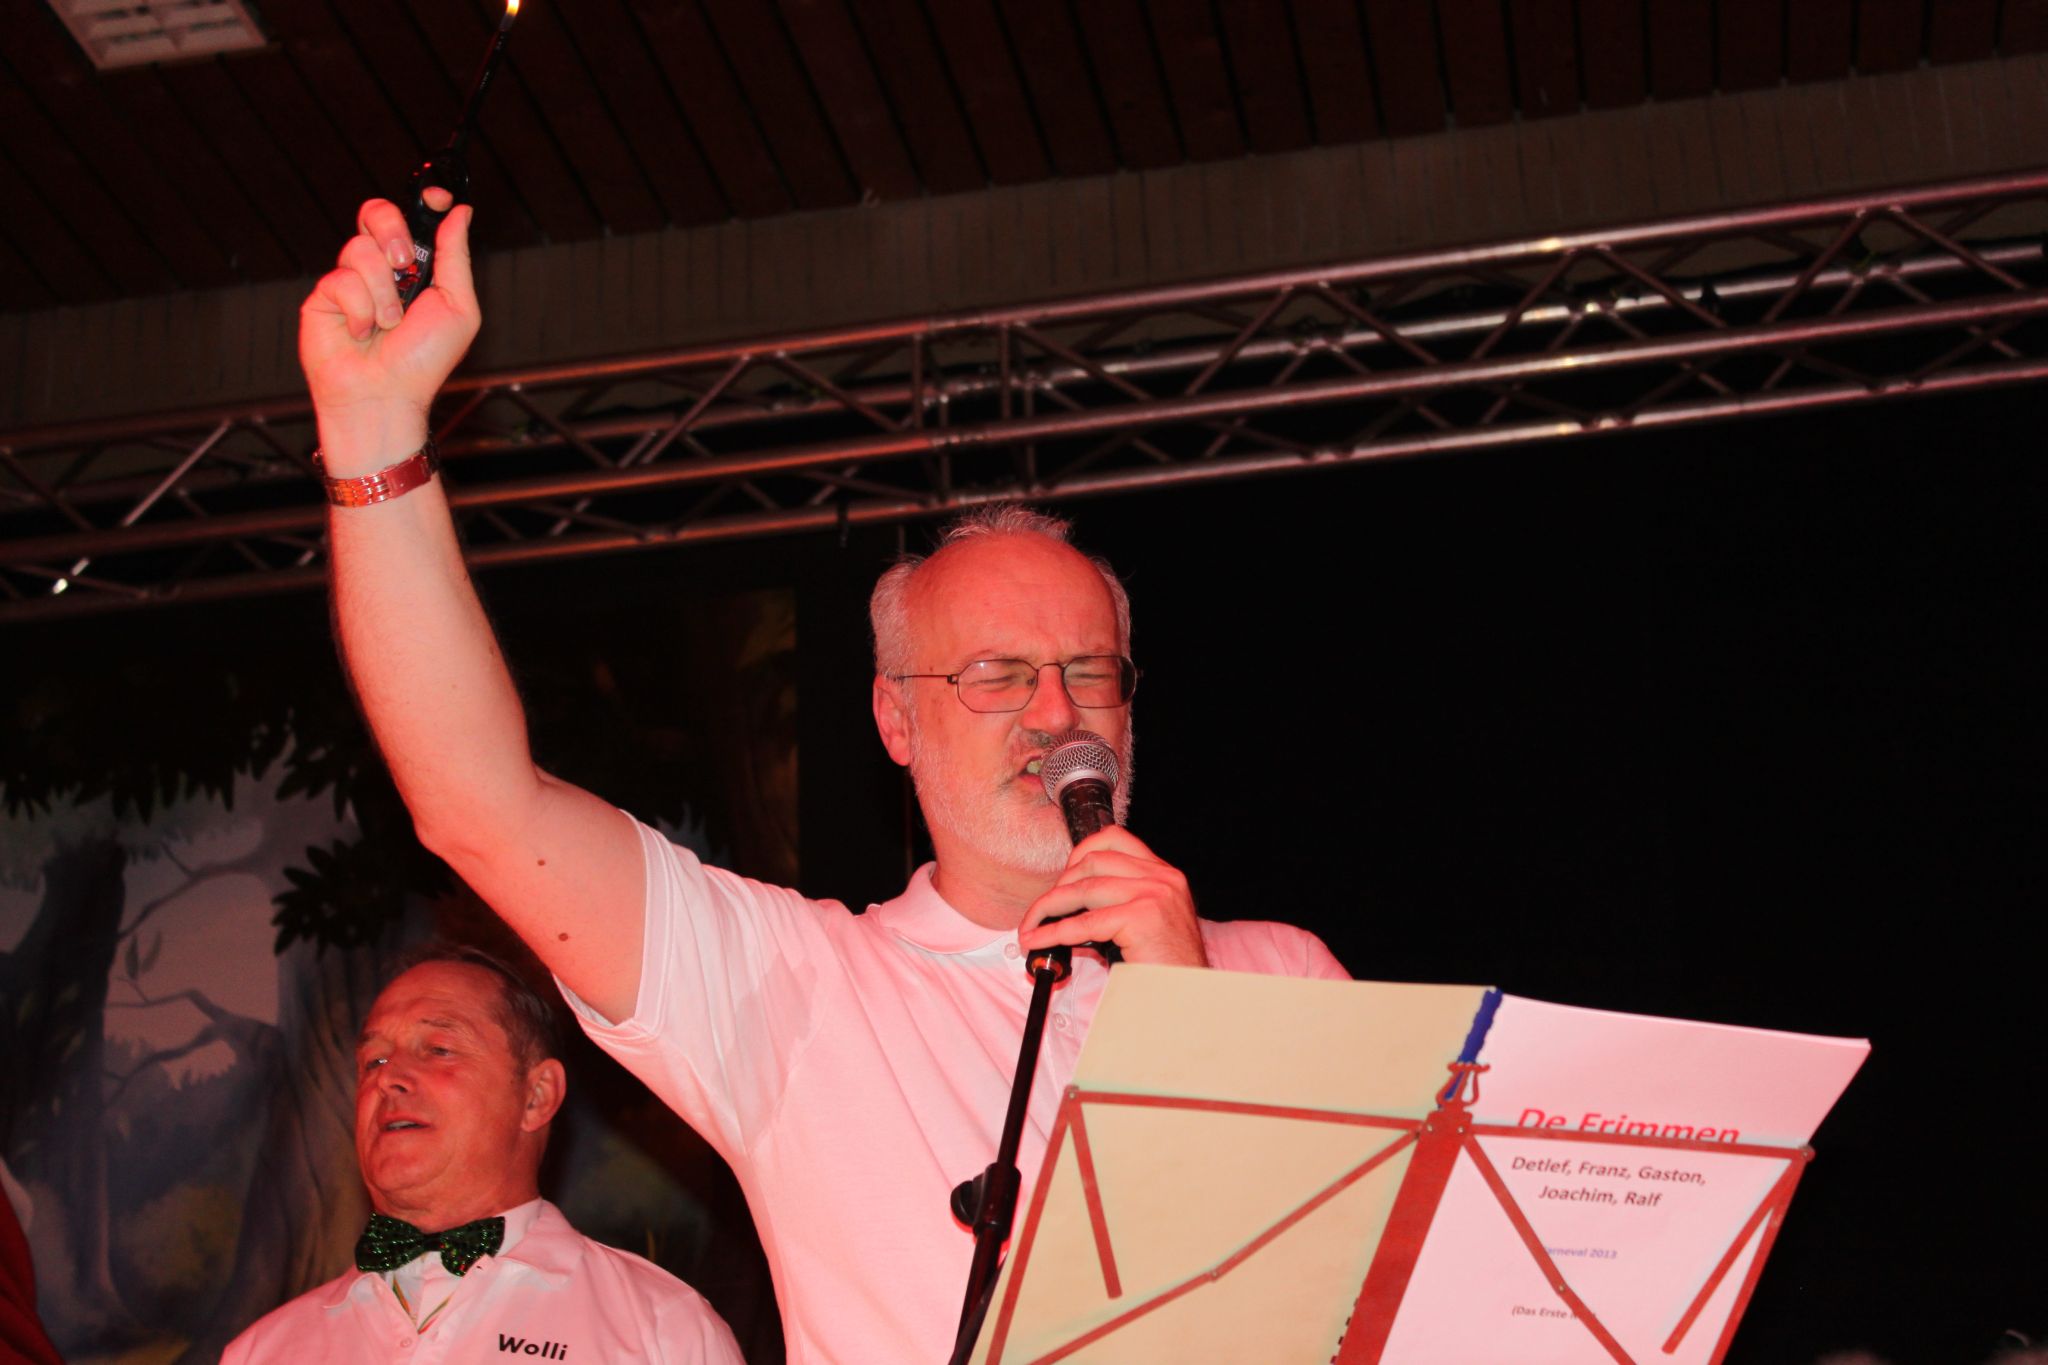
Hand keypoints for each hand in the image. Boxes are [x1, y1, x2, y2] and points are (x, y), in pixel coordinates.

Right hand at [300, 195, 479, 465]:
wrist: (385, 395)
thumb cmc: (424, 361)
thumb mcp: (458, 307)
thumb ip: (455, 257)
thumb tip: (459, 212)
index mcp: (416, 269)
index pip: (413, 219)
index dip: (423, 201)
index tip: (437, 197)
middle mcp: (382, 270)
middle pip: (376, 214)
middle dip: (393, 232)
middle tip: (405, 264)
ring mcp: (350, 281)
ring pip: (360, 249)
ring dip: (383, 292)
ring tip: (388, 324)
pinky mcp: (323, 296)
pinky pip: (341, 279)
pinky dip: (360, 310)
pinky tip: (362, 333)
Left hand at [1018, 827, 1208, 967]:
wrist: (1190, 995)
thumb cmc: (1166, 966)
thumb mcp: (1145, 923)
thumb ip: (1115, 905)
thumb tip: (1068, 906)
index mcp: (1164, 874)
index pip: (1115, 839)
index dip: (1080, 852)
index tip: (1062, 876)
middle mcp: (1162, 878)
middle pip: (1093, 861)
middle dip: (1059, 885)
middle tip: (1042, 910)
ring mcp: (1154, 895)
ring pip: (1083, 888)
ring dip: (1048, 907)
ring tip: (1031, 926)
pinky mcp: (1142, 918)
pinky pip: (1084, 922)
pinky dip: (1054, 932)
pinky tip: (1039, 941)